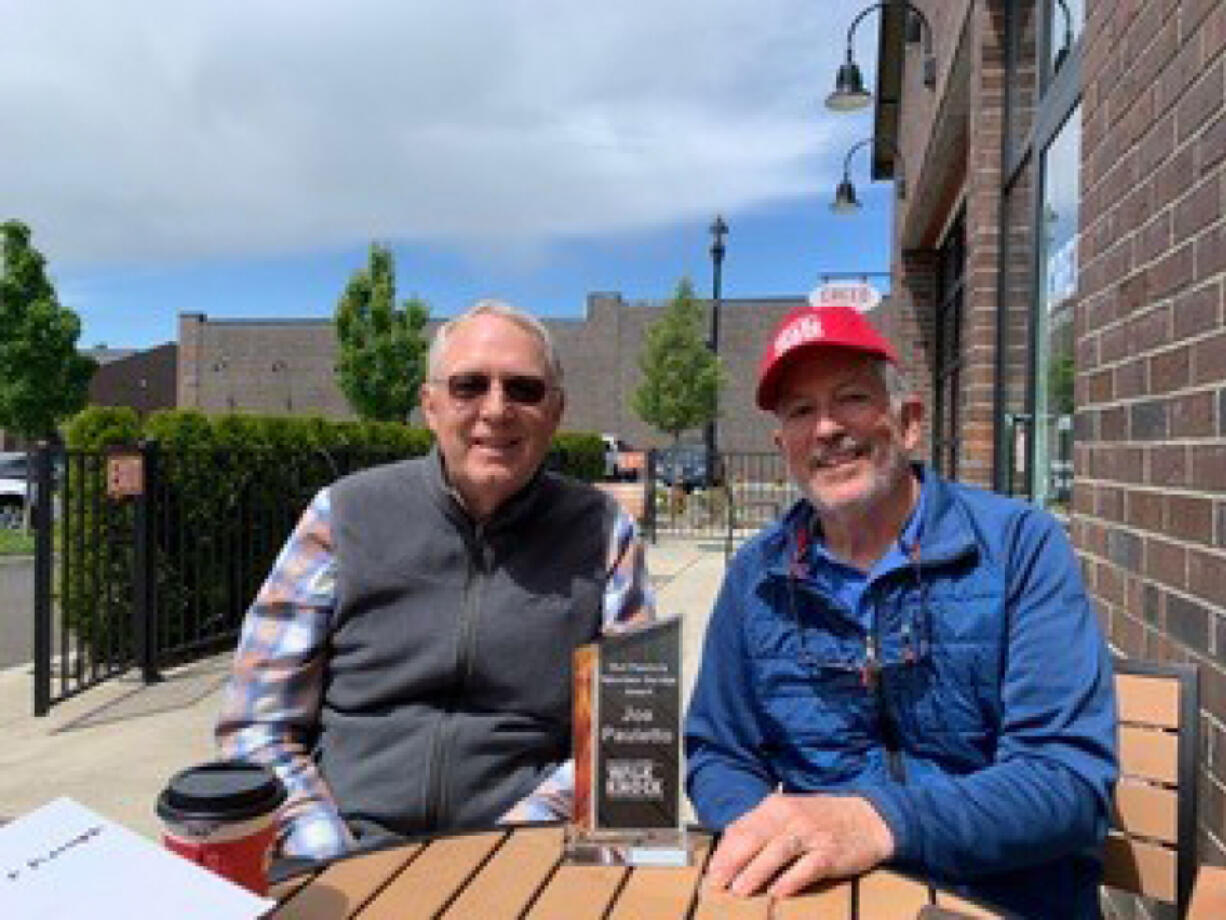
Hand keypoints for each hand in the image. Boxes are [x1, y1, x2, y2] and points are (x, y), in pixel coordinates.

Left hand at [704, 793, 894, 897]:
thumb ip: (760, 828)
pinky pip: (808, 866)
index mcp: (776, 806)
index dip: (725, 851)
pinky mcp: (830, 852)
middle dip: (734, 861)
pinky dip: (792, 878)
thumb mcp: (788, 815)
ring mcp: (812, 834)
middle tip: (717, 883)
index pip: (743, 828)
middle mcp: (791, 817)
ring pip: (778, 851)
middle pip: (756, 838)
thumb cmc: (820, 820)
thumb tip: (728, 848)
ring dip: (757, 871)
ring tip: (740, 890)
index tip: (711, 871)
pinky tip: (778, 892)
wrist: (867, 819)